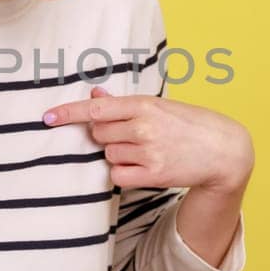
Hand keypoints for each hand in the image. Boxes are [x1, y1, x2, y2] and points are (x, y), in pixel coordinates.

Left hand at [43, 86, 253, 193]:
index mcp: (143, 104)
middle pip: (98, 134)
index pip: (96, 109)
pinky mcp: (153, 174)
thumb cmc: (188, 124)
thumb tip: (94, 94)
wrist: (223, 150)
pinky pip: (118, 176)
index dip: (68, 113)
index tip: (46, 117)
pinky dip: (124, 173)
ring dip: (118, 154)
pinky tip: (144, 166)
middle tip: (131, 135)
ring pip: (108, 155)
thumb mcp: (158, 107)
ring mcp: (148, 151)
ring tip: (146, 150)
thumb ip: (123, 104)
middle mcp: (143, 127)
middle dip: (106, 135)